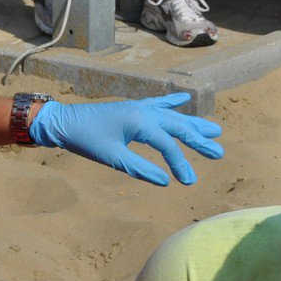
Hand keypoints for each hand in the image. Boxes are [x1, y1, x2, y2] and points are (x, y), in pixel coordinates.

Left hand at [26, 93, 223, 186]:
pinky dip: (171, 102)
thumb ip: (139, 169)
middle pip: (177, 126)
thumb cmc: (84, 140)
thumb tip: (166, 181)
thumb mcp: (111, 158)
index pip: (168, 144)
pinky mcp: (131, 108)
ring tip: (214, 131)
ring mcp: (137, 107)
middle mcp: (143, 111)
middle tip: (219, 153)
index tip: (188, 181)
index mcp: (139, 121)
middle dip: (198, 140)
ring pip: (171, 115)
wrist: (62, 122)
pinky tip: (184, 98)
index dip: (181, 163)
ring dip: (192, 123)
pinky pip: (157, 104)